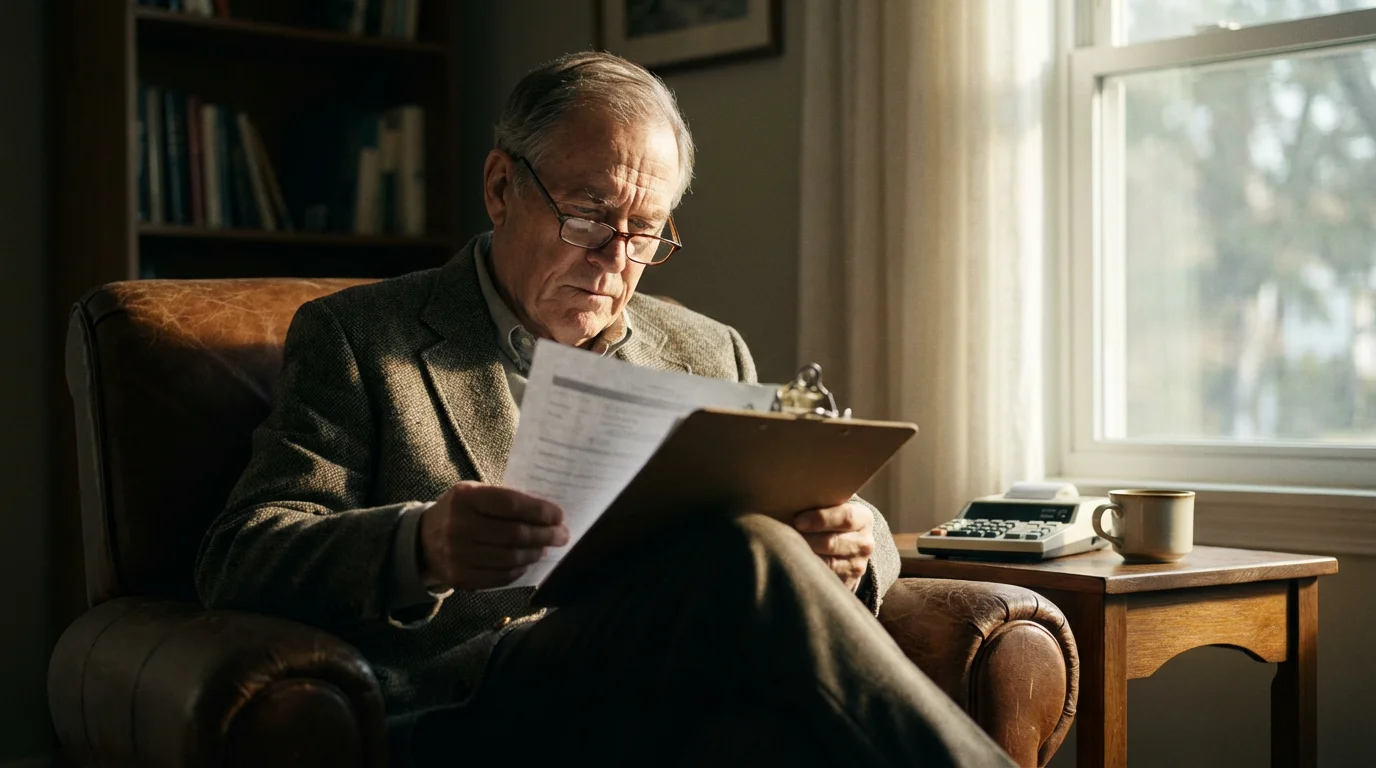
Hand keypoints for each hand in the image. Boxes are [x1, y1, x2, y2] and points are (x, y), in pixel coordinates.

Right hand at [418, 481, 568, 591]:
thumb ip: (505, 499)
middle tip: (561, 535)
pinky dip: (518, 570)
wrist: (422, 541)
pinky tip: (526, 562)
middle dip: (545, 535)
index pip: (512, 504)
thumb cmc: (459, 511)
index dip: (540, 511)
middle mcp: (459, 526)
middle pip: (515, 534)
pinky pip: (500, 577)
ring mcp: (458, 555)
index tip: (559, 515)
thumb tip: (547, 512)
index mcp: (465, 498)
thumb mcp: (474, 494)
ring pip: (510, 558)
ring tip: (544, 548)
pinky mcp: (460, 578)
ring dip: (534, 553)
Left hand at [792, 502, 874, 591]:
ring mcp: (858, 564)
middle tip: (784, 536)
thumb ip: (818, 501)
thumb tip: (789, 497)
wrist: (842, 545)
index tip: (798, 521)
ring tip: (787, 549)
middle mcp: (865, 542)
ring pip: (828, 563)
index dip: (820, 519)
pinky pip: (825, 577)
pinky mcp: (848, 581)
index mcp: (863, 517)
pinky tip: (796, 563)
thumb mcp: (830, 506)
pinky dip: (809, 571)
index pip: (846, 517)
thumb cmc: (827, 518)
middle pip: (832, 542)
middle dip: (806, 539)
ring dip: (805, 556)